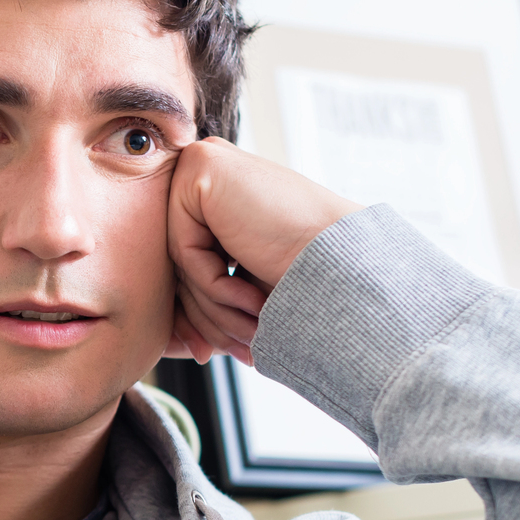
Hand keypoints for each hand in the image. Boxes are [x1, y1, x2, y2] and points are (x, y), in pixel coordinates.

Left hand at [162, 138, 359, 363]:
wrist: (350, 267)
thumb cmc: (306, 282)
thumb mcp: (245, 287)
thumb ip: (205, 295)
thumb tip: (170, 339)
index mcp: (220, 192)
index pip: (187, 261)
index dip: (199, 314)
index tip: (209, 356)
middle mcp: (208, 170)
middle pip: (181, 261)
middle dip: (204, 318)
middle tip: (223, 356)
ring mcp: (202, 163)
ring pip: (181, 261)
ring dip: (215, 311)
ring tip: (249, 338)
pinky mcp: (201, 169)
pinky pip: (186, 249)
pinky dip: (216, 286)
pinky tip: (255, 302)